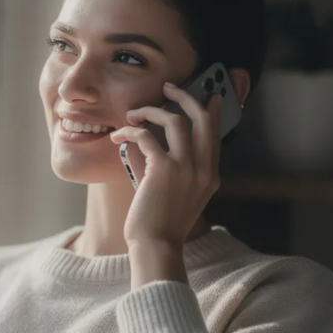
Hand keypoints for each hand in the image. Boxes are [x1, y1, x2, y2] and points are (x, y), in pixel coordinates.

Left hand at [110, 82, 221, 249]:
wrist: (157, 245)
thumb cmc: (159, 224)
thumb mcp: (175, 195)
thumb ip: (169, 168)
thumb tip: (147, 142)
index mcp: (210, 175)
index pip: (215, 134)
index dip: (212, 112)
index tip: (210, 96)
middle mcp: (204, 168)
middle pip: (202, 118)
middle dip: (185, 97)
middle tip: (168, 87)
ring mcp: (186, 168)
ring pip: (175, 120)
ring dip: (151, 110)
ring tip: (133, 113)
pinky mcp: (164, 169)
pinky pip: (145, 136)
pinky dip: (129, 130)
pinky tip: (118, 136)